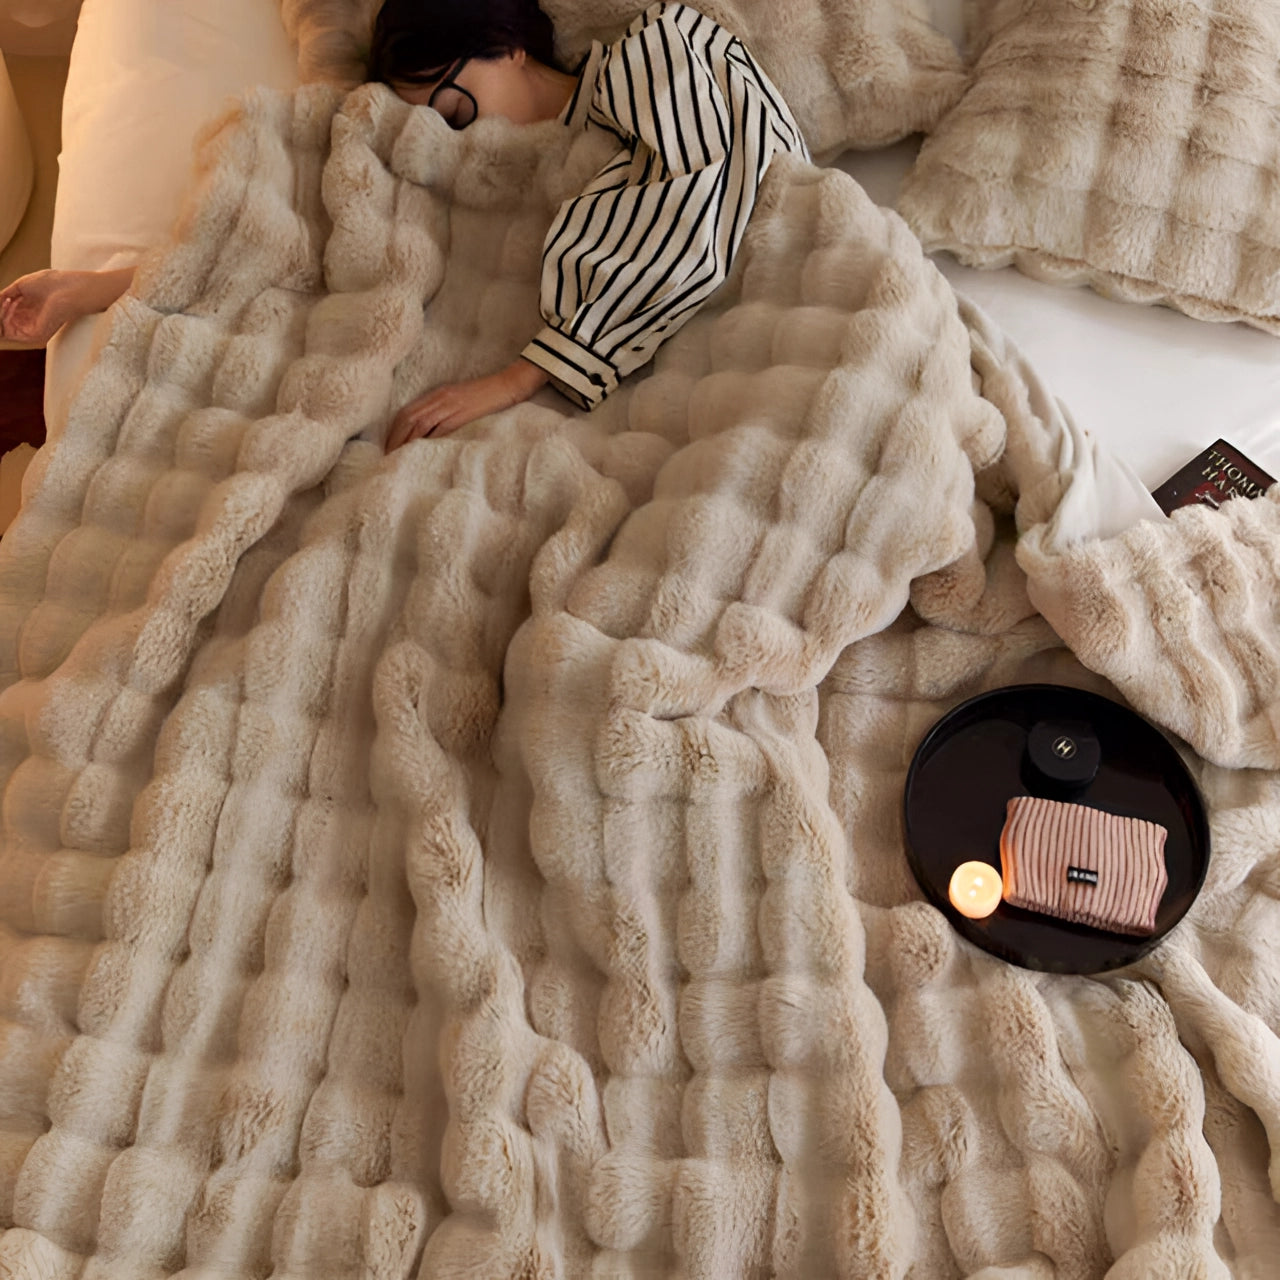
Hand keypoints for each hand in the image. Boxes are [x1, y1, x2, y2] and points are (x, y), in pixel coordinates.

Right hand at [0, 270, 81, 345]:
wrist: (68, 288)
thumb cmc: (50, 283)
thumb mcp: (20, 286)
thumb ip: (5, 295)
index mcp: (28, 311)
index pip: (4, 315)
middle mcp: (29, 323)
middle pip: (2, 324)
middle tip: (1, 300)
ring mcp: (32, 331)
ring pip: (3, 330)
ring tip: (5, 301)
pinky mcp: (36, 336)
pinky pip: (9, 334)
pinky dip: (2, 320)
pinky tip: (7, 306)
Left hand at [385, 359, 549, 450]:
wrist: (509, 384)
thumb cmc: (488, 395)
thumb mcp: (461, 400)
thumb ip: (446, 412)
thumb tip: (433, 433)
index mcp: (437, 394)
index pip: (407, 412)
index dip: (394, 430)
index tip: (388, 447)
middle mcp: (439, 398)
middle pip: (408, 418)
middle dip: (395, 438)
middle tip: (387, 457)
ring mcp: (450, 405)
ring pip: (419, 424)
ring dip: (406, 442)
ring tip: (398, 459)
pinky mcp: (462, 414)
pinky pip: (440, 429)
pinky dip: (428, 442)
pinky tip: (421, 453)